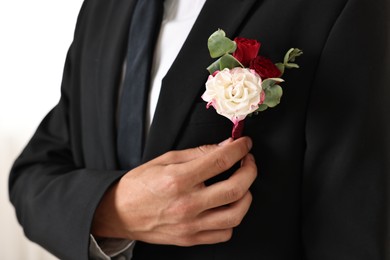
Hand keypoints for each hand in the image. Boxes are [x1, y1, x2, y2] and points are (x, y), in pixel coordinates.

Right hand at [92, 137, 256, 245]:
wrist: (119, 212)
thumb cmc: (140, 184)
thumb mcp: (165, 160)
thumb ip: (197, 153)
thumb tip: (224, 146)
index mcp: (178, 180)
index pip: (220, 160)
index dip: (239, 149)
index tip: (245, 144)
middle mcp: (186, 204)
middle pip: (235, 188)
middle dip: (250, 170)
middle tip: (248, 161)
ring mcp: (190, 225)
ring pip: (235, 214)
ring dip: (246, 195)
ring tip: (242, 184)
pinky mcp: (190, 238)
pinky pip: (224, 233)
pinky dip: (232, 218)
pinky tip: (227, 206)